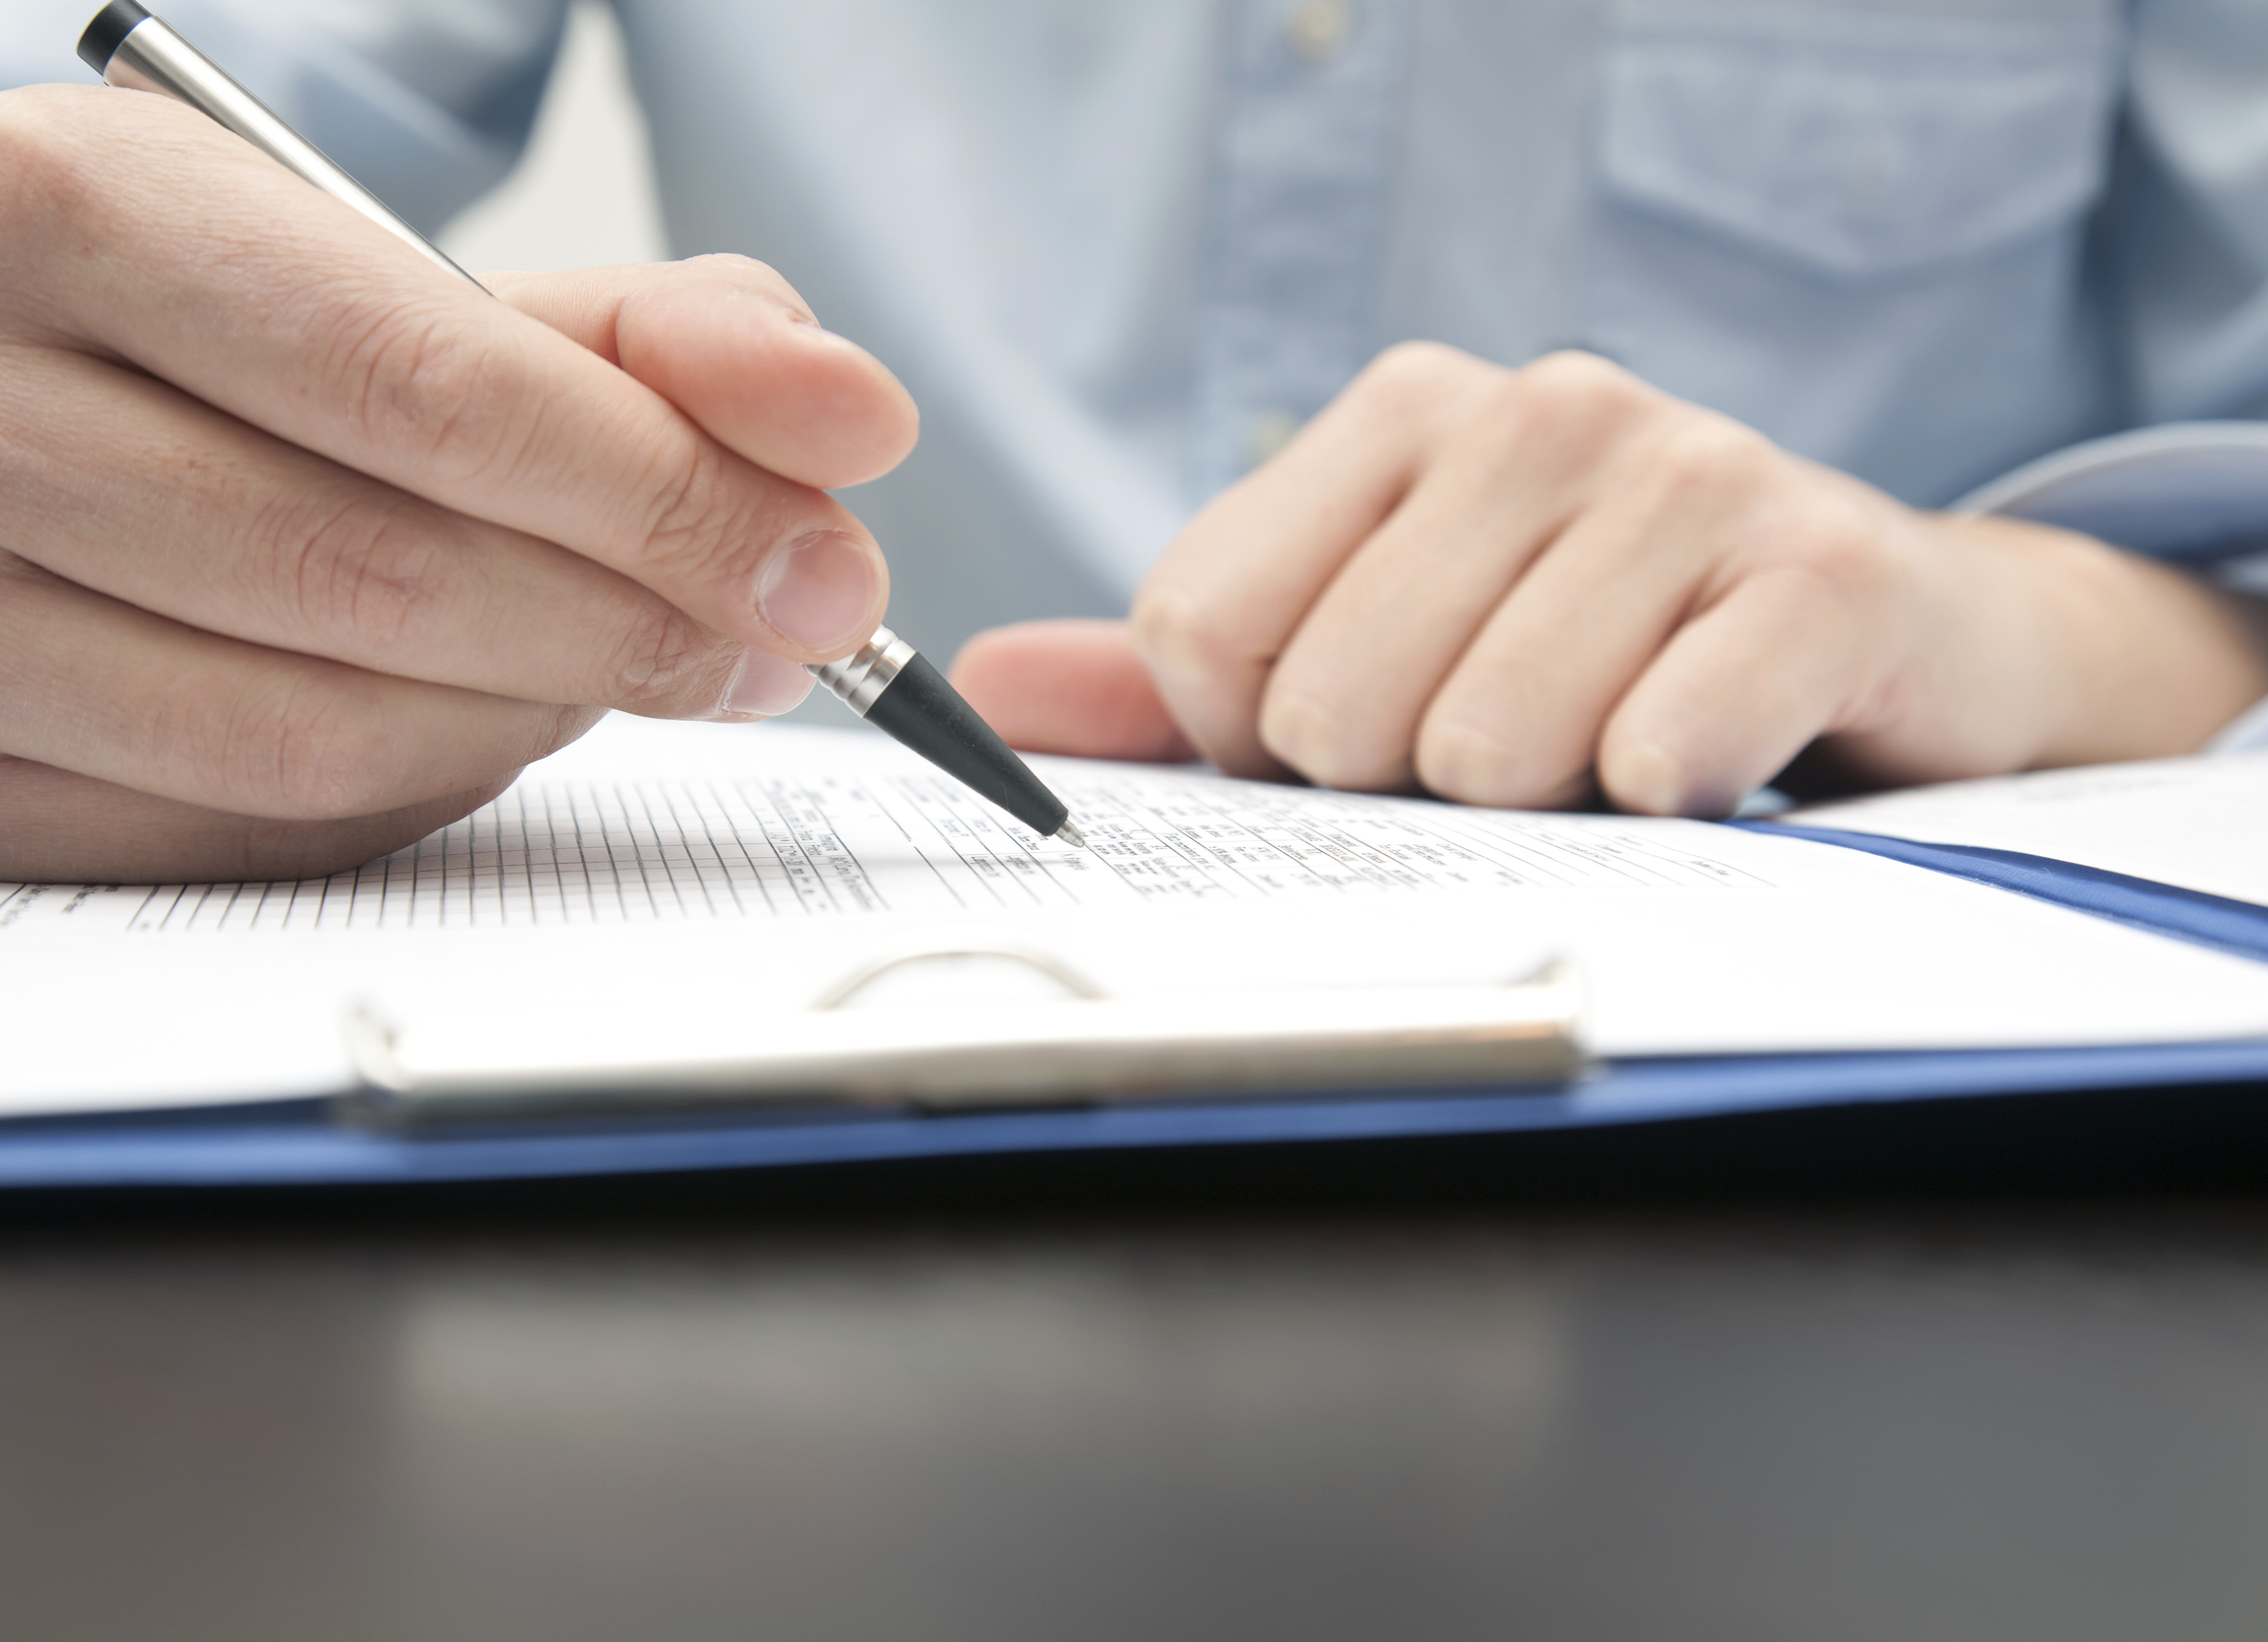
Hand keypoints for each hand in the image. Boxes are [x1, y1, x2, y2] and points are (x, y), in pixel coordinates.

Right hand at [0, 86, 915, 880]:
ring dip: (525, 720)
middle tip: (760, 645)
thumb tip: (855, 421)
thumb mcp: (448, 293)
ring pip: (319, 730)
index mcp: (69, 205)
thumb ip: (666, 338)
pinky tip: (455, 724)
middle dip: (628, 628)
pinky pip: (247, 833)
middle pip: (379, 571)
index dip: (666, 498)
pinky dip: (408, 796)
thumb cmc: (249, 352)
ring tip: (597, 668)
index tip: (821, 570)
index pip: (431, 386)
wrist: (11, 429)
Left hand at [954, 345, 2267, 810]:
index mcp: (1399, 414)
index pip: (1198, 631)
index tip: (1371, 728)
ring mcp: (1686, 472)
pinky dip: (1669, 794)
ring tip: (1621, 740)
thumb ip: (1185, 676)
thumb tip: (987, 685)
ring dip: (1545, 802)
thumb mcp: (1379, 649)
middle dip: (1410, 784)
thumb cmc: (1601, 655)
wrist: (1879, 642)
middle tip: (1522, 742)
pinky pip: (1660, 745)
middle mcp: (1535, 409)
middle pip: (1331, 708)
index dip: (1262, 738)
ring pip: (1484, 746)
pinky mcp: (1821, 567)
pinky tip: (1710, 752)